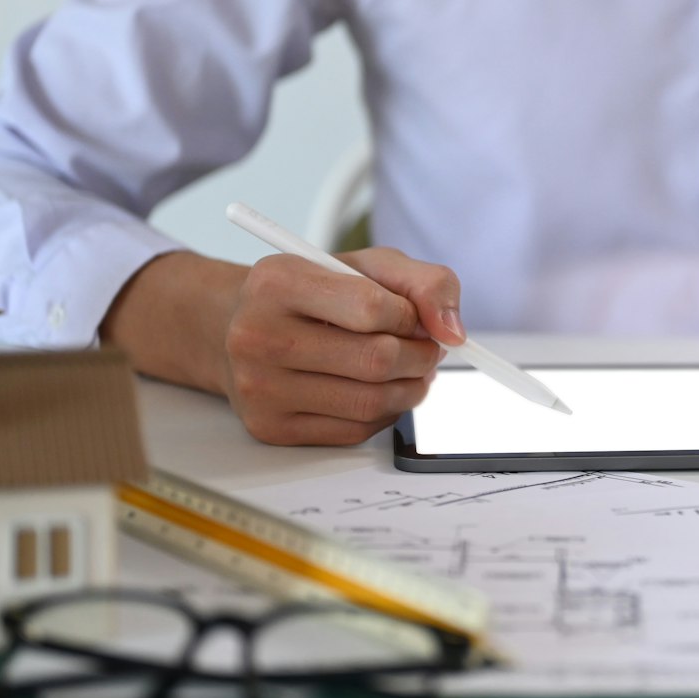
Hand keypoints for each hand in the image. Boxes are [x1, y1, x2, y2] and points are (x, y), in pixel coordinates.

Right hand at [218, 247, 469, 445]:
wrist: (245, 327)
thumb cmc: (315, 294)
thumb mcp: (369, 266)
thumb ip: (425, 283)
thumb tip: (453, 332)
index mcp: (277, 282)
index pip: (371, 308)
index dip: (410, 316)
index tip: (412, 317)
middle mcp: (256, 335)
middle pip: (375, 360)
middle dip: (420, 356)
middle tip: (426, 348)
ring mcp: (259, 387)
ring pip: (370, 402)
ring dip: (411, 388)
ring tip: (411, 369)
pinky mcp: (270, 427)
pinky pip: (355, 431)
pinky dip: (385, 413)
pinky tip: (380, 391)